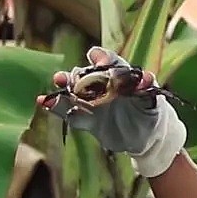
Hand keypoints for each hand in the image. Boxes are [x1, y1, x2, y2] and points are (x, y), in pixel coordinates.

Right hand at [36, 47, 189, 176]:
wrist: (145, 138)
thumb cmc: (151, 114)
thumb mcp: (153, 103)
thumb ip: (147, 90)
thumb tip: (147, 77)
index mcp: (121, 77)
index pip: (110, 62)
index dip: (103, 59)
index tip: (98, 60)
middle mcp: (104, 85)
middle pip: (87, 74)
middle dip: (78, 73)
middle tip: (70, 76)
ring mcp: (93, 101)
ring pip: (75, 90)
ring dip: (65, 85)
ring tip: (57, 81)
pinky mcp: (86, 118)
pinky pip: (69, 111)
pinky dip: (56, 106)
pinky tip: (43, 101)